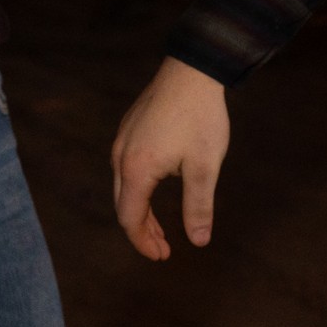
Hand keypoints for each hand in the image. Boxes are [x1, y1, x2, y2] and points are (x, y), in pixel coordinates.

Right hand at [112, 57, 231, 258]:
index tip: (163, 256)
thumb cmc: (201, 117)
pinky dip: (139, 189)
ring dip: (141, 211)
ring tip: (161, 228)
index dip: (144, 242)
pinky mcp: (129, 129)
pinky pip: (126, 168)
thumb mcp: (205, 166)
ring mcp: (121, 141)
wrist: (193, 70)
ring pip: (124, 187)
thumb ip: (199, 206)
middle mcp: (120, 157)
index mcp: (137, 170)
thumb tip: (198, 240)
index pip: (130, 218)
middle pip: (124, 206)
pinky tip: (157, 191)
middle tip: (163, 248)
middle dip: (141, 231)